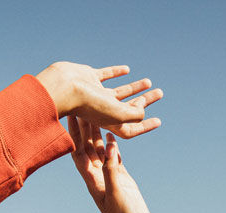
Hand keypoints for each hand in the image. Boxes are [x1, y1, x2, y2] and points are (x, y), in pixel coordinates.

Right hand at [36, 62, 162, 138]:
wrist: (65, 86)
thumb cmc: (89, 103)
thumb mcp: (117, 114)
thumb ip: (133, 115)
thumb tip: (142, 112)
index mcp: (108, 122)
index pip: (130, 128)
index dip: (145, 126)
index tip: (159, 121)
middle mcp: (103, 109)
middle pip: (128, 108)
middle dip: (145, 101)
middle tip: (160, 93)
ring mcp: (96, 93)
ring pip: (120, 92)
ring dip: (134, 88)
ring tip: (149, 82)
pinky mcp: (90, 78)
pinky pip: (106, 75)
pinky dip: (116, 73)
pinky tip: (127, 70)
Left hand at [68, 116, 157, 212]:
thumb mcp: (117, 193)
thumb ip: (112, 170)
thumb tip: (109, 146)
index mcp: (92, 181)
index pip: (79, 153)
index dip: (73, 134)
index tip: (70, 115)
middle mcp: (97, 178)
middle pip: (87, 148)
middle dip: (82, 127)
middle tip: (80, 105)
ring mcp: (109, 178)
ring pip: (100, 151)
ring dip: (97, 132)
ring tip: (94, 113)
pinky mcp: (121, 180)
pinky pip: (113, 158)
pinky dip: (111, 145)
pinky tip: (111, 133)